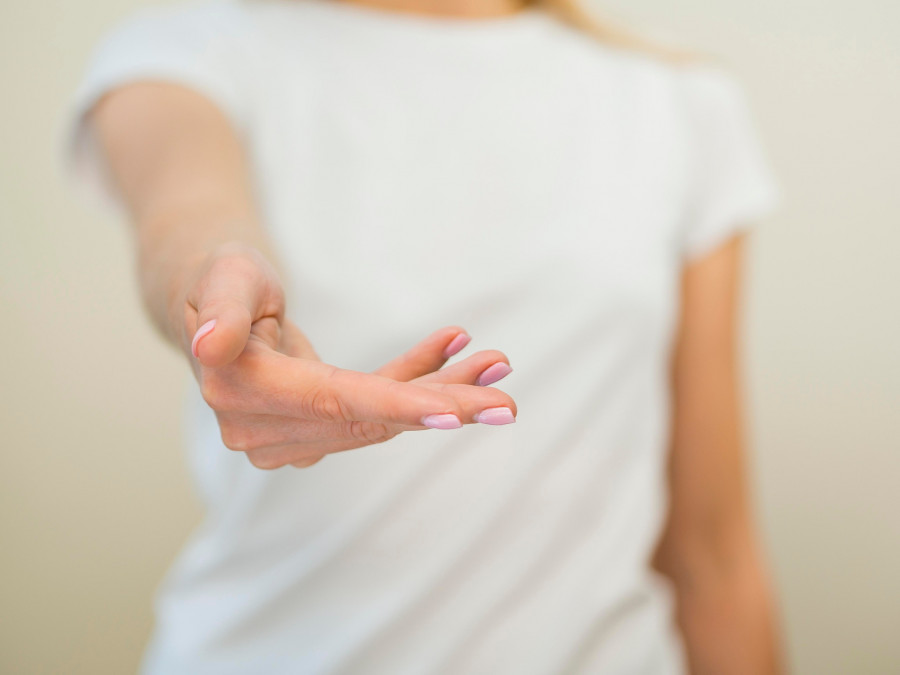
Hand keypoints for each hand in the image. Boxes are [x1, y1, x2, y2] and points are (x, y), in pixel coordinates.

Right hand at [177, 243, 516, 469]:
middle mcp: (262, 428)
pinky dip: (415, 382)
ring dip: (441, 392)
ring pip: (380, 416)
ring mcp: (287, 437)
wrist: (214, 303)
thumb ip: (220, 312)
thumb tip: (211, 348)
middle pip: (368, 418)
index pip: (333, 401)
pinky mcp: (312, 430)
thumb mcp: (222, 278)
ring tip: (495, 364)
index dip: (396, 405)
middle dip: (443, 408)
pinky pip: (373, 407)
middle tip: (508, 403)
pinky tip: (453, 349)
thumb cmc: (221, 279)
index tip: (457, 415)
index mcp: (241, 389)